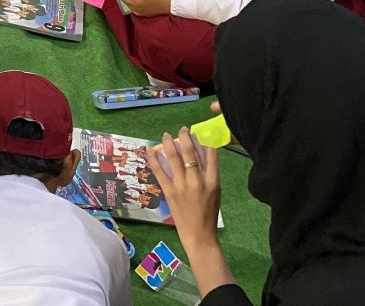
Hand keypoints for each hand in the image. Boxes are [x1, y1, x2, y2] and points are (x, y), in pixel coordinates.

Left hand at [148, 128, 220, 255]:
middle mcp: (197, 180)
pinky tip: (149, 150)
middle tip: (182, 129)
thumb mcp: (216, 192)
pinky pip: (159, 171)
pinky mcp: (169, 191)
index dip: (204, 142)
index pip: (211, 155)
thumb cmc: (208, 213)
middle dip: (185, 137)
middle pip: (190, 152)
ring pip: (173, 157)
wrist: (199, 234)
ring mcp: (182, 185)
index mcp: (213, 181)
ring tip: (165, 135)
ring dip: (168, 143)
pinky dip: (153, 159)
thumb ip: (209, 174)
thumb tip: (201, 154)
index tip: (197, 136)